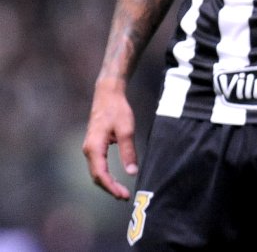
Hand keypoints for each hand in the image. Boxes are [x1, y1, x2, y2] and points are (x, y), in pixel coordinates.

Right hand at [81, 78, 138, 199]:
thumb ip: (128, 152)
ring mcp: (90, 148)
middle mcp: (88, 150)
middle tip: (124, 197)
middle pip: (96, 176)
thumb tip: (132, 173)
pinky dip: (106, 174)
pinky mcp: (94, 145)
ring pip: (96, 171)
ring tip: (121, 192)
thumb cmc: (117, 110)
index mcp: (94, 148)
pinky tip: (115, 179)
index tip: (122, 196)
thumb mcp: (126, 130)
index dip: (111, 187)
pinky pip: (98, 165)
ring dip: (107, 183)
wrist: (107, 95)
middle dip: (109, 188)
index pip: (101, 174)